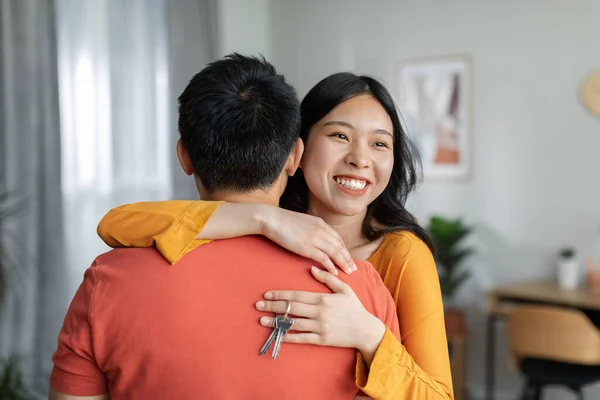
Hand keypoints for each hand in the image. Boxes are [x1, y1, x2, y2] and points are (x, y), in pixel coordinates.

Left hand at [255, 266, 385, 361]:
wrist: (365, 330)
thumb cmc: (354, 308)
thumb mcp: (344, 289)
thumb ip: (328, 278)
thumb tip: (312, 268)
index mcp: (323, 299)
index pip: (297, 295)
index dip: (280, 295)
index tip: (267, 294)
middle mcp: (319, 313)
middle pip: (291, 308)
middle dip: (273, 307)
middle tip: (258, 306)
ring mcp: (320, 327)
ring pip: (293, 323)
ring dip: (276, 322)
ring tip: (262, 320)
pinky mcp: (321, 340)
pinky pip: (302, 338)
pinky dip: (288, 336)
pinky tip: (278, 334)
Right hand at [260, 206, 355, 274]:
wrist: (271, 218)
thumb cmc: (282, 221)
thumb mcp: (302, 222)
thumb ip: (311, 229)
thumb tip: (314, 237)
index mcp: (320, 223)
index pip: (337, 238)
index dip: (344, 249)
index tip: (348, 257)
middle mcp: (321, 230)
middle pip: (340, 246)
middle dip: (347, 258)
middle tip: (353, 268)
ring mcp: (315, 238)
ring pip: (335, 252)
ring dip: (343, 263)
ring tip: (348, 272)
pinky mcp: (307, 247)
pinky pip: (324, 258)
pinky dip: (331, 266)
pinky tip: (335, 272)